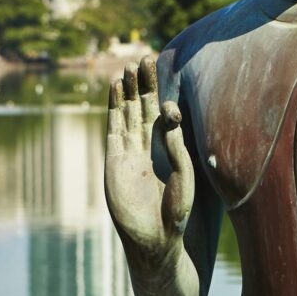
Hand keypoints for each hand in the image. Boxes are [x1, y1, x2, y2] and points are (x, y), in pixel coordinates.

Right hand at [105, 56, 193, 255]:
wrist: (155, 237)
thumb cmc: (176, 210)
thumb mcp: (183, 174)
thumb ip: (177, 144)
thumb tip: (170, 114)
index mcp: (167, 148)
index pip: (163, 114)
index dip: (163, 99)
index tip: (166, 89)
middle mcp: (147, 146)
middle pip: (143, 107)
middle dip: (144, 84)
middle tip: (144, 58)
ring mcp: (129, 151)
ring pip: (127, 112)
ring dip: (127, 90)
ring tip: (128, 66)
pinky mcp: (114, 158)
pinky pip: (113, 127)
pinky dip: (114, 106)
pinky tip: (115, 87)